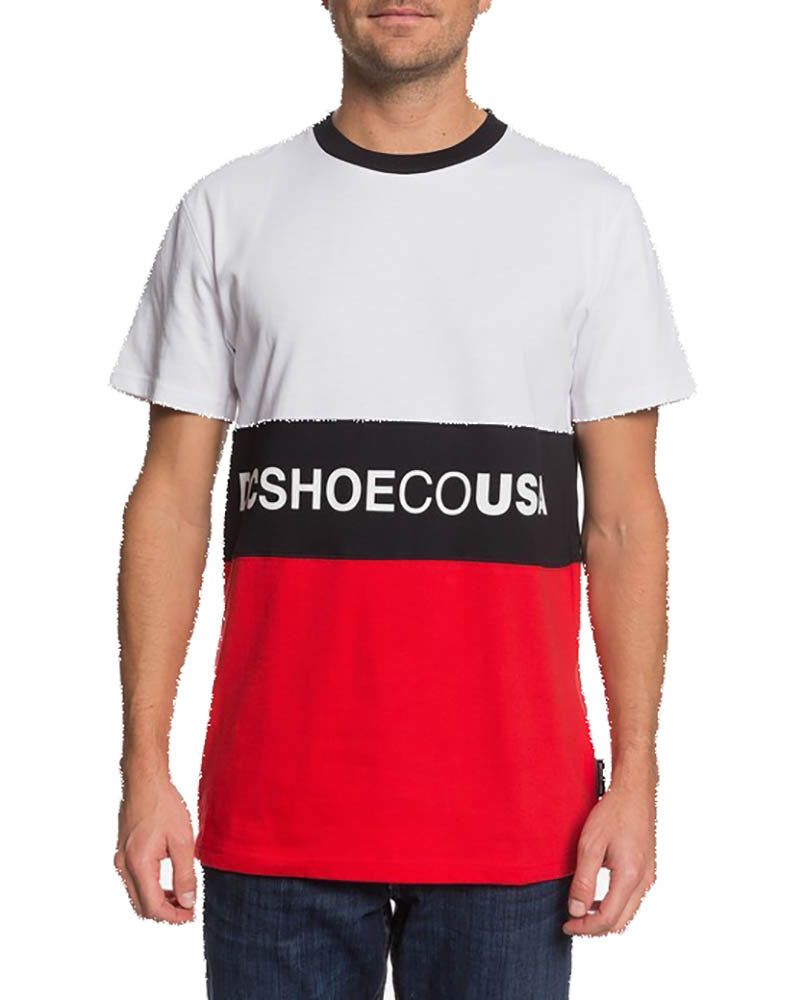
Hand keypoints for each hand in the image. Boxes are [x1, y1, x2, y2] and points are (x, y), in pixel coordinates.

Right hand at [114, 774, 196, 923]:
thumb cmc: (163, 805)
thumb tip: (188, 902)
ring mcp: (120, 860)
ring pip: (137, 895)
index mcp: (138, 865)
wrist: (144, 781)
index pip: (153, 907)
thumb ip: (185, 874)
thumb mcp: (182, 840)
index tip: (191, 915)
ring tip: (182, 897)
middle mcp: (124, 866)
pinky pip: (134, 881)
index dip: (173, 917)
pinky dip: (151, 889)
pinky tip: (169, 882)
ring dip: (158, 901)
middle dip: (165, 913)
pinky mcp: (123, 853)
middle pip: (141, 906)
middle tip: (188, 909)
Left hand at [563, 772, 656, 935]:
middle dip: (595, 928)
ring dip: (605, 917)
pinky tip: (598, 896)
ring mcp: (648, 875)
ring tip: (582, 910)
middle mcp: (644, 881)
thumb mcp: (590, 845)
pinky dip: (615, 905)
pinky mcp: (648, 869)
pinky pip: (632, 899)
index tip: (567, 925)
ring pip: (628, 912)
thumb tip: (577, 910)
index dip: (585, 928)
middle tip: (572, 922)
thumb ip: (583, 881)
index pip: (608, 919)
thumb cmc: (613, 812)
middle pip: (620, 922)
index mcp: (630, 876)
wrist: (634, 791)